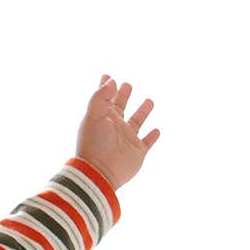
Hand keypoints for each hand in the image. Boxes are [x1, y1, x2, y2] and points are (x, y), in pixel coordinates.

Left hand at [75, 75, 159, 190]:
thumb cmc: (94, 144)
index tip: (108, 76)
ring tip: (149, 101)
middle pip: (121, 107)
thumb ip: (101, 97)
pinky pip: (147, 142)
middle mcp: (114, 127)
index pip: (105, 98)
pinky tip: (156, 130)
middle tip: (127, 85)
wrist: (100, 173)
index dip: (106, 87)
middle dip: (123, 96)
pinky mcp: (137, 152)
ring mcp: (127, 139)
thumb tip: (112, 81)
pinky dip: (152, 136)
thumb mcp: (93, 116)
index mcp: (102, 118)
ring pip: (137, 122)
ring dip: (143, 112)